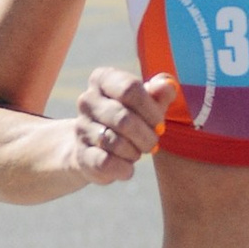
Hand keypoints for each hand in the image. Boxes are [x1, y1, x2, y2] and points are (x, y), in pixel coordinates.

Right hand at [68, 66, 172, 183]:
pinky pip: (106, 163)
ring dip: (135, 152)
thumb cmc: (130, 117)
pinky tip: (128, 167)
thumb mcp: (148, 102)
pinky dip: (124, 168)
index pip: (130, 89)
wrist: (97, 147)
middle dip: (146, 135)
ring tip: (138, 152)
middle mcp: (87, 100)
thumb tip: (167, 86)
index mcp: (103, 79)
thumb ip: (160, 92)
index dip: (151, 110)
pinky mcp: (81, 154)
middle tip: (153, 142)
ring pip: (115, 143)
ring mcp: (81, 127)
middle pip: (123, 119)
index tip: (159, 123)